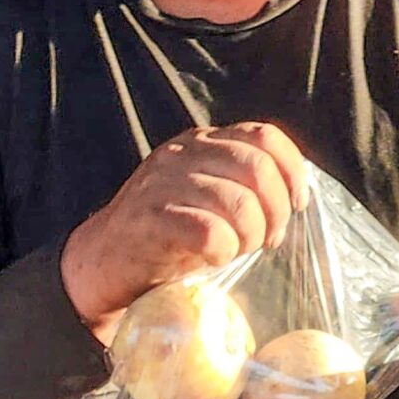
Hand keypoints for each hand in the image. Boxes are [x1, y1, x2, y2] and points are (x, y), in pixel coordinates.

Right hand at [60, 122, 309, 339]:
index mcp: (200, 142)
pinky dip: (223, 251)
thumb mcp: (205, 194)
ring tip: (237, 250)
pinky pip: (210, 232)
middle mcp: (181, 154)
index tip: (295, 204)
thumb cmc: (166, 234)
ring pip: (238, 203)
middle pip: (257, 169)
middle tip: (266, 240)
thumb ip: (242, 183)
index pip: (263, 136)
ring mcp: (162, 184)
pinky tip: (214, 258)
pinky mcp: (149, 221)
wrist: (102, 262)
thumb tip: (296, 197)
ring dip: (250, 236)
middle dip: (276, 212)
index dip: (292, 171)